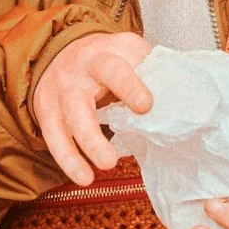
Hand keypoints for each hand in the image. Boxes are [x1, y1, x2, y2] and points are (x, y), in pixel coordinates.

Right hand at [33, 30, 152, 185]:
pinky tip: (83, 178)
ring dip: (77, 153)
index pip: (114, 70)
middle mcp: (74, 75)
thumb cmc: (108, 56)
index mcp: (101, 56)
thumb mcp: (129, 51)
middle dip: (92, 134)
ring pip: (63, 125)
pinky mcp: (46, 113)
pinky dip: (67, 160)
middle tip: (111, 160)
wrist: (64, 50)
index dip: (129, 87)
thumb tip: (181, 96)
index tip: (146, 107)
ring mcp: (57, 94)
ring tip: (93, 176)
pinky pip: (54, 139)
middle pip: (78, 102)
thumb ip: (150, 68)